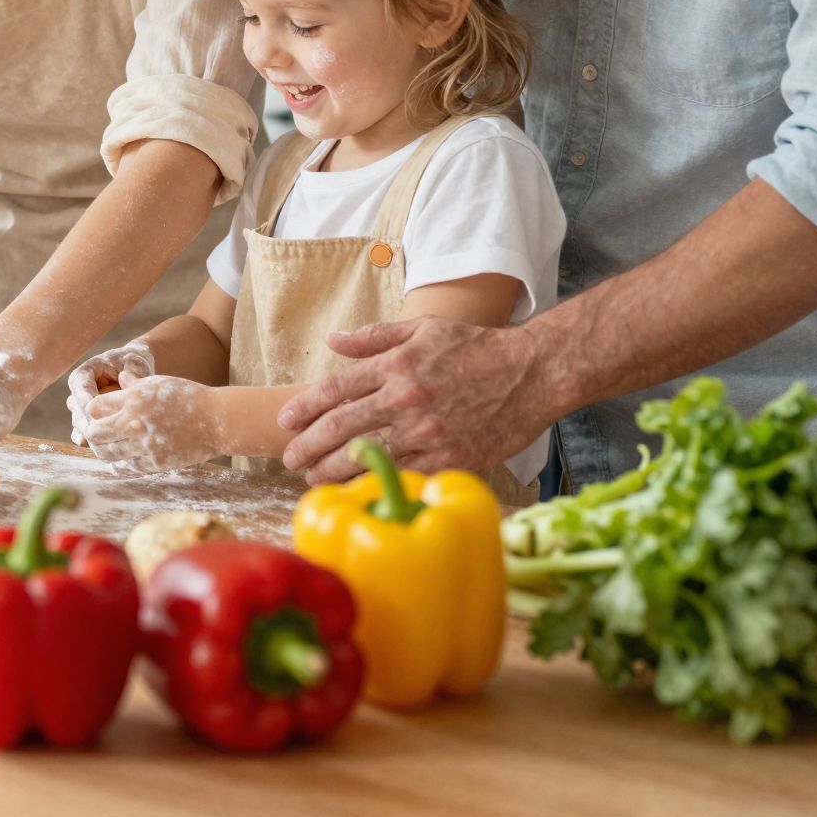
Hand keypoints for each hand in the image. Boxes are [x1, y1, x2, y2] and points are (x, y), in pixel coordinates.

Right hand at [65, 342, 155, 445]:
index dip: (84, 398)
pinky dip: (93, 443)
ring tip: (103, 443)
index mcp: (85, 373)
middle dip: (85, 420)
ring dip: (90, 434)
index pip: (79, 385)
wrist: (135, 372)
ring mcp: (82, 409)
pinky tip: (104, 449)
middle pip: (76, 408)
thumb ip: (132, 369)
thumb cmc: (133, 363)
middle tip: (97, 432)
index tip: (92, 411)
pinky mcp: (89, 423)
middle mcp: (79, 392)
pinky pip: (85, 435)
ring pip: (79, 424)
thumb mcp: (135, 362)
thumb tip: (126, 378)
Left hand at [75, 373, 224, 472]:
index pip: (94, 408)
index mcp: (134, 400)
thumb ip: (134, 383)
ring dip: (102, 450)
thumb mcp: (159, 383)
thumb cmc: (188, 397)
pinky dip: (119, 464)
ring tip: (105, 446)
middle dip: (91, 432)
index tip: (95, 414)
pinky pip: (126, 467)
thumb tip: (119, 376)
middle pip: (94, 433)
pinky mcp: (155, 463)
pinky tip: (119, 460)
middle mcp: (135, 424)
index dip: (91, 411)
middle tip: (95, 432)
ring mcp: (145, 446)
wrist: (216, 421)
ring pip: (106, 453)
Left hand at [277, 317, 544, 482]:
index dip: (304, 408)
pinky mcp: (450, 456)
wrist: (532, 372)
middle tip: (288, 458)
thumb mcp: (423, 329)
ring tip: (312, 479)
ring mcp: (427, 430)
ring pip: (367, 456)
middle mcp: (406, 397)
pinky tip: (358, 488)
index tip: (284, 421)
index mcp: (396, 364)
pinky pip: (404, 472)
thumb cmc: (476, 347)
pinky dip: (377, 481)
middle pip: (341, 427)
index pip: (335, 389)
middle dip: (308, 446)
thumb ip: (374, 337)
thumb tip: (333, 341)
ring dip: (333, 470)